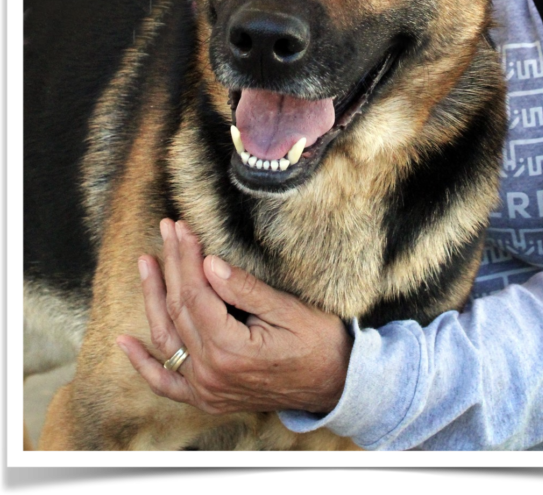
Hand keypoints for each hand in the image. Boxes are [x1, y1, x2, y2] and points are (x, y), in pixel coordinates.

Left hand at [117, 220, 352, 415]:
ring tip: (145, 262)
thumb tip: (210, 263)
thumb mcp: (288, 310)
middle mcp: (211, 374)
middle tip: (166, 230)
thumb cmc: (318, 343)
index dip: (187, 258)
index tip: (182, 228)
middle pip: (179, 310)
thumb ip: (245, 289)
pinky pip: (166, 382)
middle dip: (171, 265)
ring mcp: (206, 389)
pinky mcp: (207, 396)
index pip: (196, 294)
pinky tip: (125, 341)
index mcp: (231, 350)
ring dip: (152, 299)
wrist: (334, 385)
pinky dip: (143, 364)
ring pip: (166, 339)